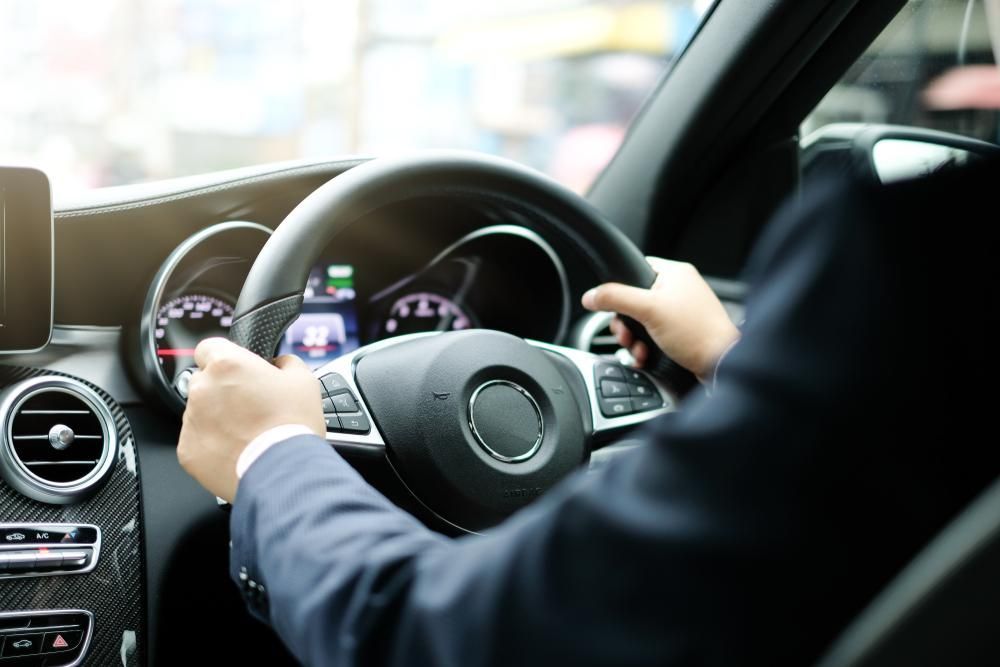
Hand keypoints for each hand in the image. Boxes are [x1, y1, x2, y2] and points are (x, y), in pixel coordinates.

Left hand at [177, 338, 324, 501]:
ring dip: (217, 417)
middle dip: (223, 390)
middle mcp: (202, 389)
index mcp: (227, 364)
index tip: (237, 370)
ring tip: (247, 433)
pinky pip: (197, 440)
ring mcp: (191, 421)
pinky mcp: (188, 450)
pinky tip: (237, 449)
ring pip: (200, 411)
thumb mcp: (303, 381)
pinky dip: (212, 443)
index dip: (225, 357)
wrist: (284, 472)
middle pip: (204, 380)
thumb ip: (286, 362)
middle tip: (249, 406)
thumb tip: (280, 364)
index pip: (209, 347)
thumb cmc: (293, 426)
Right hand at [581, 258, 739, 381]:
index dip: (620, 290)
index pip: (635, 270)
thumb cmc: (696, 333)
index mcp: (674, 273)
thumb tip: (591, 295)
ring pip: (642, 321)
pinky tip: (646, 356)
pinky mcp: (682, 332)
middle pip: (634, 300)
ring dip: (634, 339)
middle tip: (627, 335)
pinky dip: (646, 347)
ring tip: (639, 349)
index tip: (614, 307)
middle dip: (626, 323)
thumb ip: (616, 298)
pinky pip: (654, 335)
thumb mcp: (648, 310)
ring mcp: (681, 312)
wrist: (721, 363)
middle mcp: (679, 289)